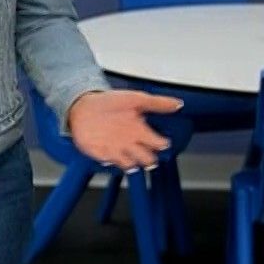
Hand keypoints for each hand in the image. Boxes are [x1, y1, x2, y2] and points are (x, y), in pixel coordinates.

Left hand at [66, 90, 182, 172]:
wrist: (84, 105)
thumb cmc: (110, 102)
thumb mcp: (136, 98)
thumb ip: (157, 103)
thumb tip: (179, 104)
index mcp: (141, 131)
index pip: (158, 144)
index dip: (161, 143)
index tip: (161, 141)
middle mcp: (131, 143)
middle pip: (147, 159)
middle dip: (148, 158)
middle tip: (145, 151)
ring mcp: (117, 150)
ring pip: (131, 165)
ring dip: (131, 162)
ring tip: (128, 154)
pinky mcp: (102, 154)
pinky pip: (109, 162)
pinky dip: (110, 159)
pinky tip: (109, 152)